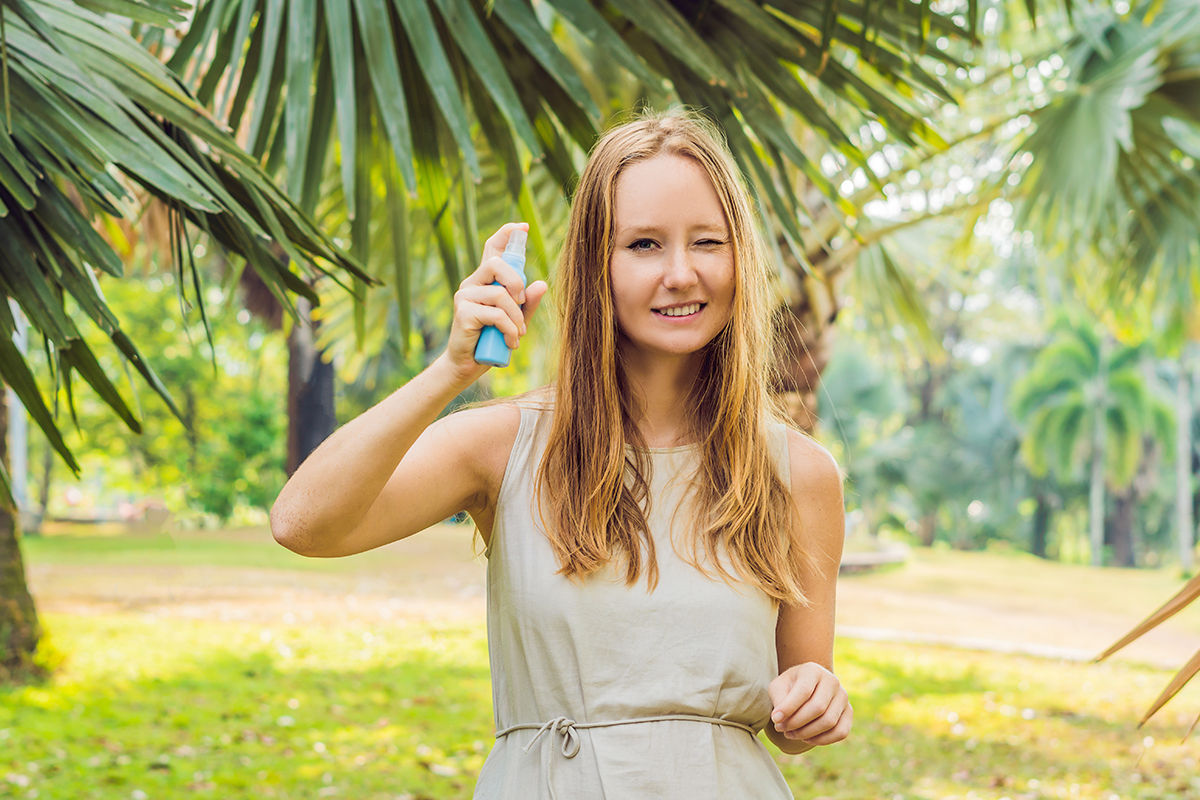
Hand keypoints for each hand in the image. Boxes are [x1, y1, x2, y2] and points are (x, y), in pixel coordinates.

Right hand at [443, 222, 548, 381]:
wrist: (468, 366)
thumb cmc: (491, 341)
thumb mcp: (515, 321)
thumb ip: (527, 304)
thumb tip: (542, 284)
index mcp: (485, 281)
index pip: (492, 249)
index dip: (506, 234)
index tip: (523, 226)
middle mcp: (472, 283)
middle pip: (496, 264)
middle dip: (517, 282)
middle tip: (521, 305)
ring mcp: (465, 296)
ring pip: (500, 294)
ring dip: (516, 317)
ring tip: (518, 334)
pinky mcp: (463, 312)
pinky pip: (495, 314)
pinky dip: (509, 329)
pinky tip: (511, 342)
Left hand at [767, 662, 851, 745]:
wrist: (807, 687)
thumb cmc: (789, 687)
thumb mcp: (778, 687)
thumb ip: (778, 700)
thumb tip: (780, 719)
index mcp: (813, 670)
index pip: (804, 690)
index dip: (788, 708)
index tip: (775, 719)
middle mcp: (832, 681)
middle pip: (817, 708)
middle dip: (796, 722)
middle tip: (781, 728)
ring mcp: (843, 696)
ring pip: (829, 722)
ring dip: (806, 733)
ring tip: (790, 734)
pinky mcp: (849, 712)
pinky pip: (841, 732)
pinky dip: (822, 740)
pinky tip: (807, 739)